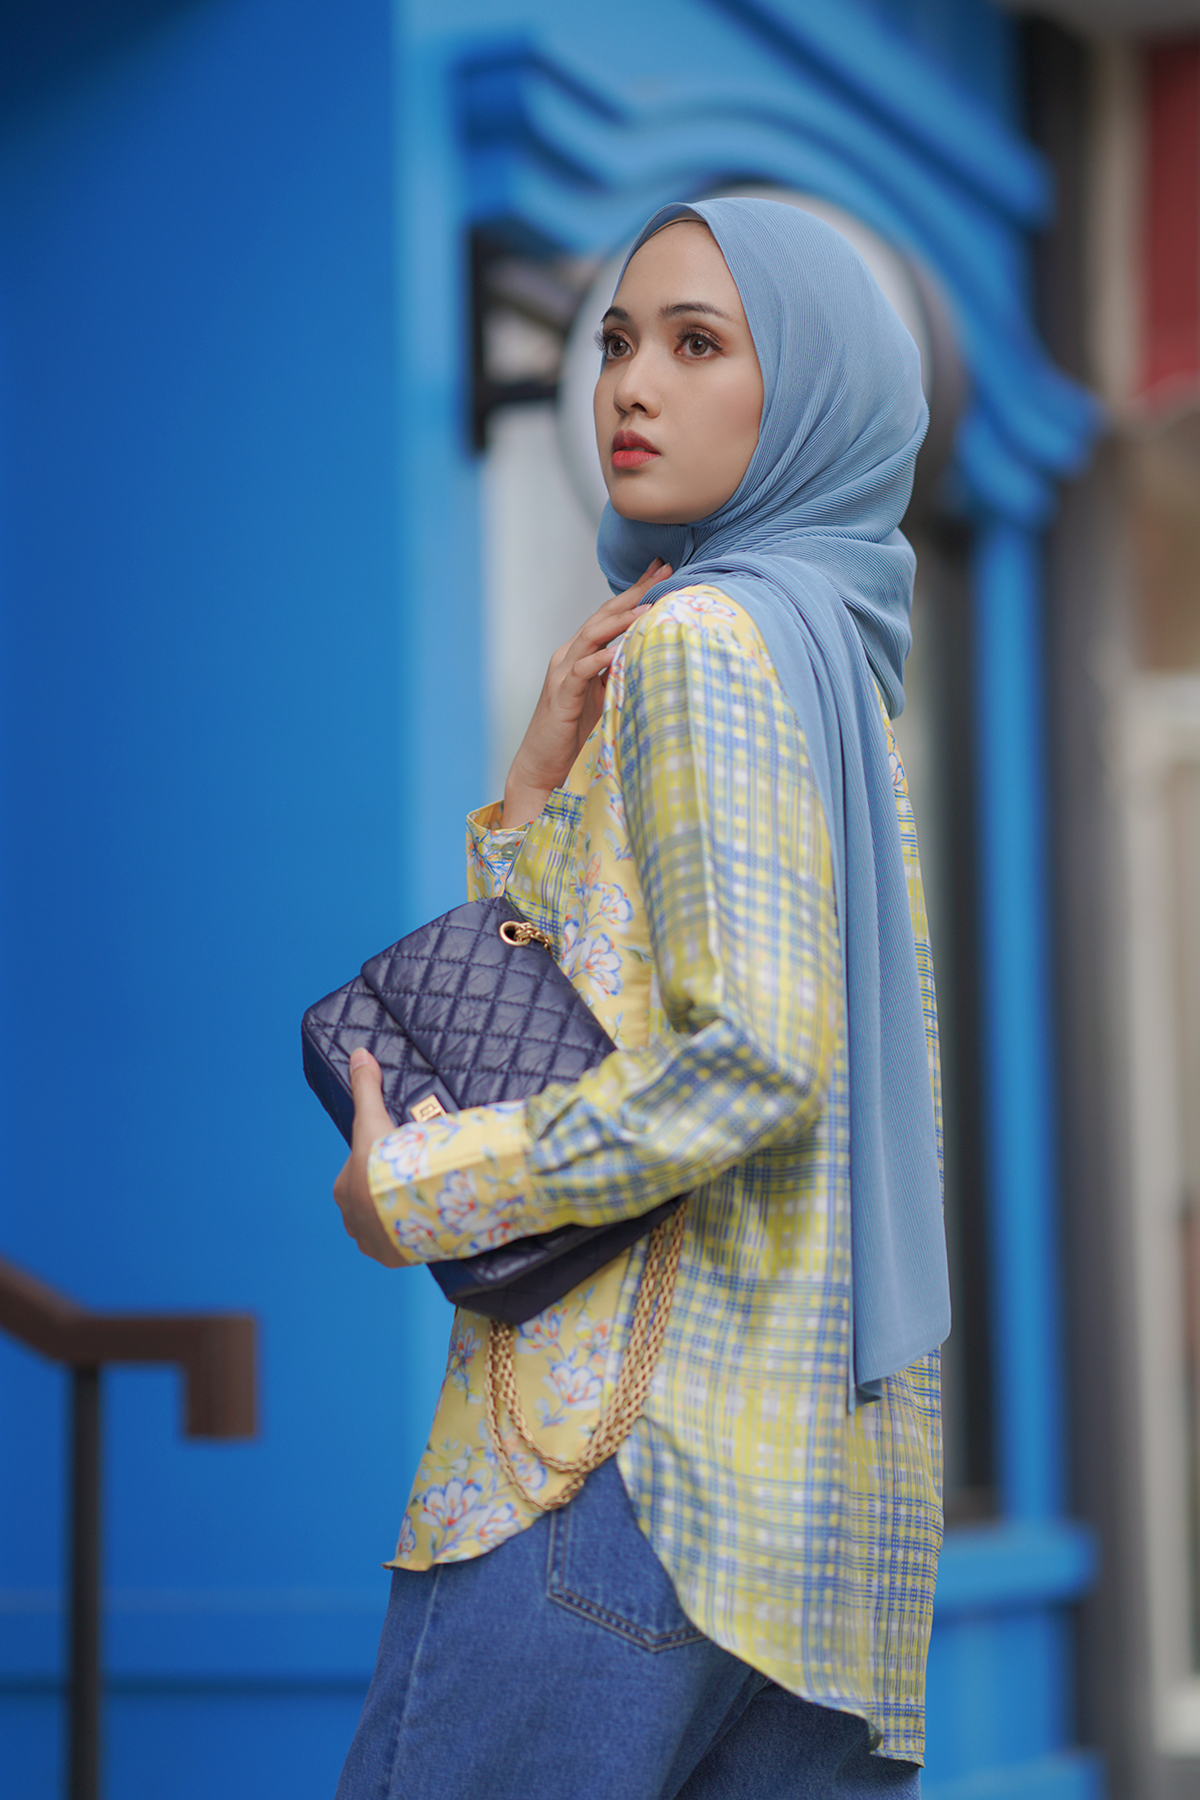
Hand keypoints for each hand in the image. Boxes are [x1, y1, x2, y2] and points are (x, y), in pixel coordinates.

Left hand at [332, 1049, 406, 1265]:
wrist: (400, 1206)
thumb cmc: (383, 1164)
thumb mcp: (373, 1121)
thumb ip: (366, 1088)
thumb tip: (359, 1053)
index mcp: (346, 1187)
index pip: (362, 1173)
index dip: (382, 1165)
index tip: (403, 1161)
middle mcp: (351, 1218)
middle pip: (372, 1201)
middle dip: (390, 1194)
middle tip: (417, 1181)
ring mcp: (371, 1240)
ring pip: (384, 1225)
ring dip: (400, 1218)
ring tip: (424, 1204)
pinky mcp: (391, 1258)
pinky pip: (400, 1247)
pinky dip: (410, 1239)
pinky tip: (425, 1227)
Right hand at [502, 559, 671, 825]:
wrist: (542, 767)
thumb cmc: (575, 734)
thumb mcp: (604, 697)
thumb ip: (620, 673)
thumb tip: (652, 656)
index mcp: (581, 654)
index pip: (611, 614)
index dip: (636, 591)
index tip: (663, 570)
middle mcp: (569, 656)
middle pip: (604, 616)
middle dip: (634, 592)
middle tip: (663, 571)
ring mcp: (562, 674)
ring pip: (593, 636)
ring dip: (621, 620)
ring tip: (649, 606)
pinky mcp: (561, 697)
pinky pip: (582, 671)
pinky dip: (601, 658)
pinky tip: (620, 650)